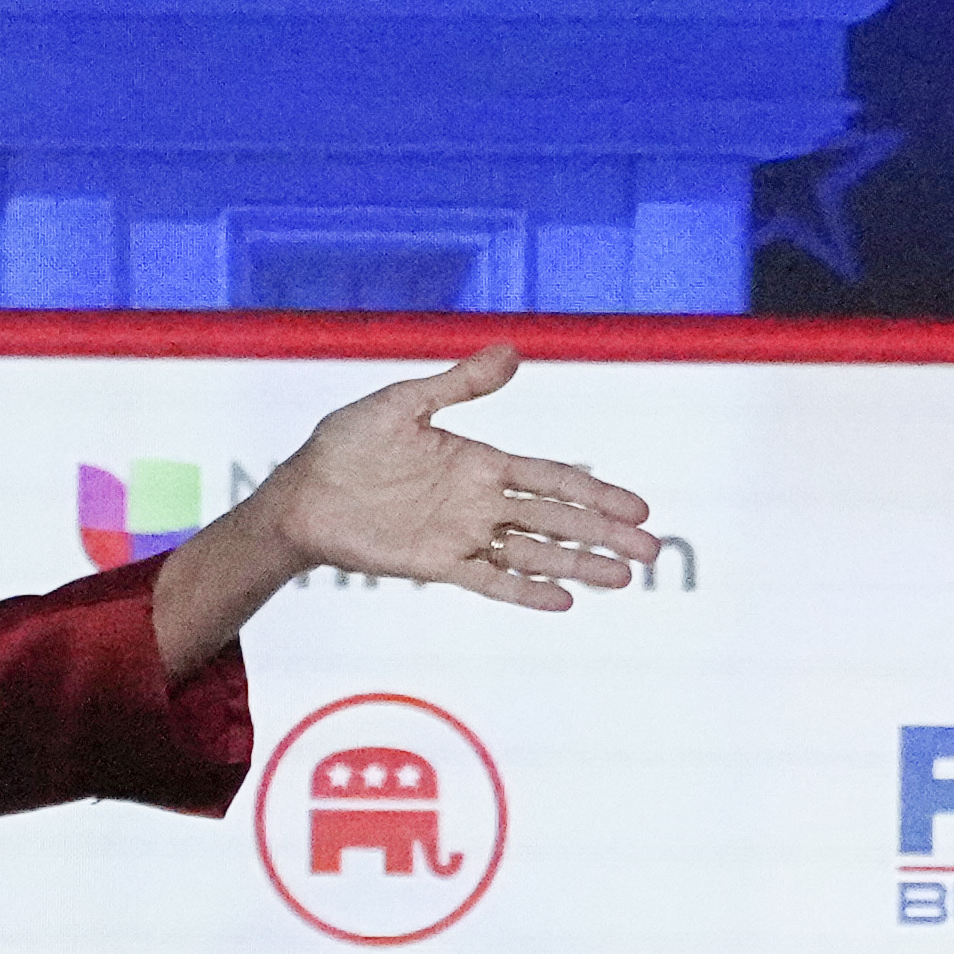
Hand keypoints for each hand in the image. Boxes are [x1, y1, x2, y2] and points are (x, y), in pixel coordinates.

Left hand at [148, 345, 656, 676]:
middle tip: (652, 551)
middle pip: (557, 520)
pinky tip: (563, 601)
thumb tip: (513, 352)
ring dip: (579, 565)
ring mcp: (462, 536)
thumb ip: (459, 386)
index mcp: (480, 462)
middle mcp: (480, 502)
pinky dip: (526, 592)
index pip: (553, 478)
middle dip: (605, 534)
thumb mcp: (403, 404)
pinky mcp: (437, 564)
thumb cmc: (346, 445)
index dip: (598, 492)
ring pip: (535, 554)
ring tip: (623, 579)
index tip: (639, 507)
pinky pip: (490, 581)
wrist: (301, 494)